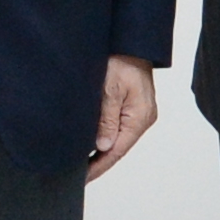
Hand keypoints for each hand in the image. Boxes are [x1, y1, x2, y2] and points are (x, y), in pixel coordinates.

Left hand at [88, 57, 158, 182]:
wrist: (130, 41)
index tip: (82, 178)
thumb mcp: (110, 89)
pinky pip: (119, 128)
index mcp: (140, 117)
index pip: (116, 151)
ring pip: (118, 139)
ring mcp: (140, 113)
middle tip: (77, 176)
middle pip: (118, 148)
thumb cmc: (121, 59)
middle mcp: (143, 119)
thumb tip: (103, 146)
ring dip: (101, 151)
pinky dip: (106, 137)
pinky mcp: (134, 107)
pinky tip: (92, 143)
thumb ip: (107, 119)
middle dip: (98, 162)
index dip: (98, 166)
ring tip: (81, 164)